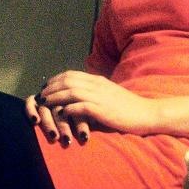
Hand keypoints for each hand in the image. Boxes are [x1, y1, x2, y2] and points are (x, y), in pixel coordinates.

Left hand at [28, 71, 155, 138]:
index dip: (56, 80)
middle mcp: (97, 85)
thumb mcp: (110, 95)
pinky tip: (61, 113)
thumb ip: (95, 93)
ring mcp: (100, 96)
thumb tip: (80, 95)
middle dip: (51, 87)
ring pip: (71, 92)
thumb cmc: (129, 107)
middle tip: (41, 95)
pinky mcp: (103, 110)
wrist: (147, 113)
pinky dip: (69, 109)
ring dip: (55, 97)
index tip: (46, 87)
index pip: (72, 74)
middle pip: (68, 81)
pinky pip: (81, 106)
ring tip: (45, 103)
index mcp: (98, 80)